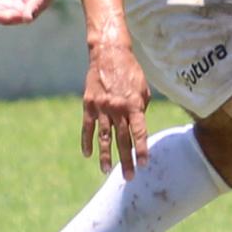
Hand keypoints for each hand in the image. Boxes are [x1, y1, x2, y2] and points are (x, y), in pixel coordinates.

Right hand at [81, 40, 149, 175]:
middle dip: (126, 160)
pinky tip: (87, 154)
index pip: (139, 132)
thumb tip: (137, 128)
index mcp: (134, 104)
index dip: (142, 149)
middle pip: (123, 140)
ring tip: (108, 171)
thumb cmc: (130, 72)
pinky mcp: (89, 104)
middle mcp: (118, 108)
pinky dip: (87, 141)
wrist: (108, 54)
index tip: (144, 164)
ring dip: (106, 156)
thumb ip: (140, 110)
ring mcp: (101, 107)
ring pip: (104, 137)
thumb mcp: (143, 89)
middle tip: (129, 177)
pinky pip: (87, 127)